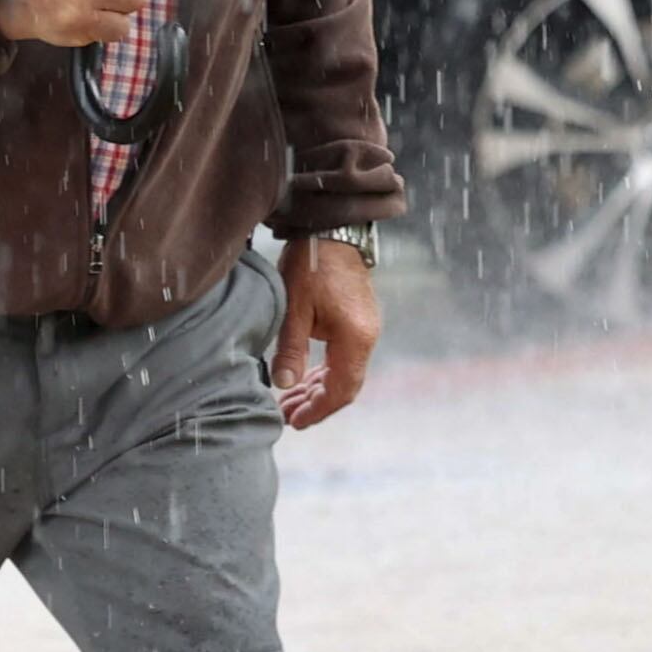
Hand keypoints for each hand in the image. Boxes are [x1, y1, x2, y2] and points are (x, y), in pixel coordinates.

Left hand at [272, 237, 380, 428]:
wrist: (331, 229)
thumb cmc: (311, 264)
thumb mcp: (294, 308)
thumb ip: (291, 349)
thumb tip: (284, 385)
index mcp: (355, 338)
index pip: (340, 389)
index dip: (318, 410)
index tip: (294, 422)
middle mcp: (367, 337)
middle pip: (345, 386)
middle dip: (316, 404)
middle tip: (286, 416)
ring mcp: (366, 329)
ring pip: (344, 373)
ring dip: (318, 389)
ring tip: (290, 402)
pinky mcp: (359, 321)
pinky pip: (344, 358)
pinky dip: (324, 372)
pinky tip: (305, 378)